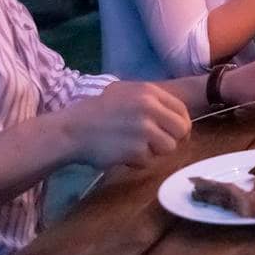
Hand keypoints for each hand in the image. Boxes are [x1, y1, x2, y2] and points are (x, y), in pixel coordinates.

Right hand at [57, 81, 190, 168]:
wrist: (72, 130)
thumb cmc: (98, 112)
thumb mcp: (126, 93)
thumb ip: (152, 100)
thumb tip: (177, 116)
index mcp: (149, 92)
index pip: (182, 110)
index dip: (181, 124)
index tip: (176, 134)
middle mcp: (149, 108)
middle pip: (181, 130)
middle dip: (174, 140)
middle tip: (160, 145)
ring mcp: (143, 129)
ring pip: (169, 147)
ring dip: (155, 152)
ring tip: (136, 147)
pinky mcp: (136, 150)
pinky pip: (149, 161)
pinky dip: (138, 162)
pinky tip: (123, 155)